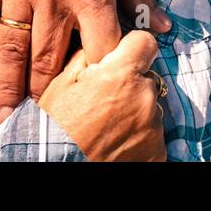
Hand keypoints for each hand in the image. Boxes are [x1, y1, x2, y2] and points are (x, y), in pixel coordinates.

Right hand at [39, 30, 166, 161]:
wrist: (53, 167)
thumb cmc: (52, 129)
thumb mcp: (61, 85)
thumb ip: (88, 58)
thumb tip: (103, 47)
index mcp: (122, 74)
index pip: (145, 43)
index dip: (133, 49)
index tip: (123, 61)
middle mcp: (144, 97)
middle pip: (147, 79)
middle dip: (130, 87)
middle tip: (105, 105)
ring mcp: (154, 127)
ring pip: (150, 108)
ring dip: (135, 114)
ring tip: (107, 130)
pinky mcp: (158, 151)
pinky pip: (154, 136)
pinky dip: (139, 139)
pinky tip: (116, 145)